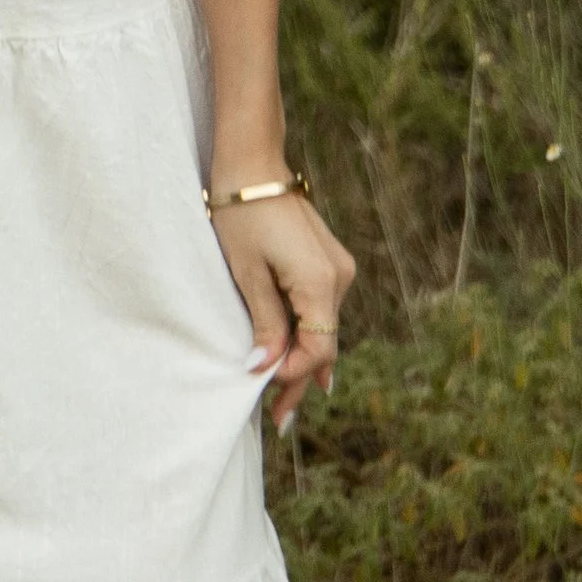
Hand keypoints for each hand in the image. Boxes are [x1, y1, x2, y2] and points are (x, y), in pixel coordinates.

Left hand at [211, 188, 356, 427]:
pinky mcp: (328, 260)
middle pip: (325, 342)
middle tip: (279, 419)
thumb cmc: (243, 215)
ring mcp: (338, 266)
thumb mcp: (247, 274)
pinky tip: (301, 359)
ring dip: (304, 358)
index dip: (294, 377)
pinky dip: (308, 333)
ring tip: (284, 397)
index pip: (317, 349)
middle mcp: (339, 276)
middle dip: (301, 380)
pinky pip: (322, 308)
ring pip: (324, 327)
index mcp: (321, 282)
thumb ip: (264, 323)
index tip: (267, 397)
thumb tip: (265, 368)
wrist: (252, 162)